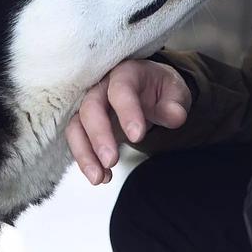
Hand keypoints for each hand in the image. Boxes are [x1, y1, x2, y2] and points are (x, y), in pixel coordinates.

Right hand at [65, 59, 191, 184]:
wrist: (151, 91)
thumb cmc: (161, 89)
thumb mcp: (175, 92)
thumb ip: (174, 104)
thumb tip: (174, 115)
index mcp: (126, 73)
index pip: (121, 88)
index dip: (126, 111)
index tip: (137, 136)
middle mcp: (103, 87)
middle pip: (91, 106)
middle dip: (98, 136)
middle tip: (112, 161)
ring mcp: (92, 105)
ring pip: (76, 125)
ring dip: (84, 153)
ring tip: (99, 178)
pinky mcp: (87, 124)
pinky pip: (78, 140)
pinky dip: (86, 160)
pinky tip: (103, 177)